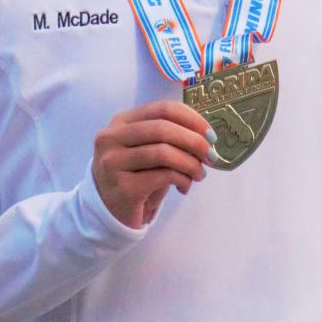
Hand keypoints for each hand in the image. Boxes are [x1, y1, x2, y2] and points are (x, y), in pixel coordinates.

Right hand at [92, 99, 214, 228]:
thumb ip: (169, 138)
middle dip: (194, 141)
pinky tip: (184, 186)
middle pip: (163, 128)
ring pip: (163, 153)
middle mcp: (112, 138)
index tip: (210, 134)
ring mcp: (113, 162)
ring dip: (190, 163)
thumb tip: (205, 137)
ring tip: (199, 174)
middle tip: (211, 156)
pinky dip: (182, 179)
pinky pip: (162, 176)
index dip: (191, 118)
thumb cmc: (135, 177)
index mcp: (121, 122)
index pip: (162, 109)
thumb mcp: (148, 151)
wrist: (110, 212)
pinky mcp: (122, 187)